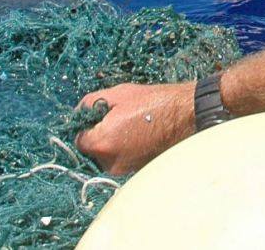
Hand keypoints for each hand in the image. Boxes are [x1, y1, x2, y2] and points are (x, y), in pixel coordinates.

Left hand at [74, 82, 194, 175]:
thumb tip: (79, 113)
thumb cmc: (153, 102)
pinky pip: (123, 159)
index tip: (101, 115)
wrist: (186, 115)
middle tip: (118, 118)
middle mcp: (110, 163)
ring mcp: (125, 170)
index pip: (79, 140)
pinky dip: (127, 149)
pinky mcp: (138, 171)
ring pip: (108, 156)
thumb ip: (90, 103)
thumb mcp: (117, 93)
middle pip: (93, 150)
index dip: (87, 125)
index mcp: (101, 143)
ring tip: (132, 124)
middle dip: (100, 135)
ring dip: (113, 142)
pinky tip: (140, 134)